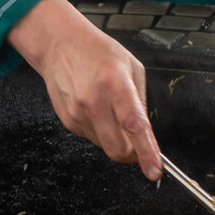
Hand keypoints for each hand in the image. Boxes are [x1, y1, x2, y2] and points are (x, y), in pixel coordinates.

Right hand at [7, 0, 160, 178]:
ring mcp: (78, 114)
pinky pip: (92, 138)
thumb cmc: (97, 51)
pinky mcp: (68, 121)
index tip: (155, 170)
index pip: (135, 126)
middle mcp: (94, 102)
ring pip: (105, 146)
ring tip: (110, 111)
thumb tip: (147, 133)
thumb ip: (140, 101)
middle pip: (118, 149)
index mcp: (116, 84)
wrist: (60, 44)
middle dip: (132, 153)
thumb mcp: (131, 67)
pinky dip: (100, 131)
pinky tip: (96, 109)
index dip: (147, 152)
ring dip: (115, 138)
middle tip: (138, 143)